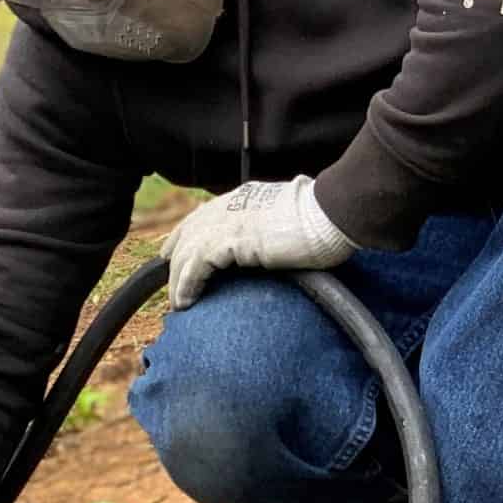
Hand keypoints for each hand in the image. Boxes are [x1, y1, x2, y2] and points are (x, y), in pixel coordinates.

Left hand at [165, 176, 355, 307]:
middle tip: (173, 291)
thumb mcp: (289, 223)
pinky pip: (198, 264)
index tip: (170, 254)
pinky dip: (187, 283)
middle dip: (175, 264)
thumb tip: (269, 249)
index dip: (183, 235)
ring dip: (179, 281)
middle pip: (189, 234)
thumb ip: (270, 231)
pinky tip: (185, 300)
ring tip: (179, 304)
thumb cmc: (323, 221)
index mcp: (244, 198)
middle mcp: (232, 205)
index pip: (202, 215)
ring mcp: (230, 220)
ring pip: (188, 251)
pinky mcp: (233, 238)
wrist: (332, 214)